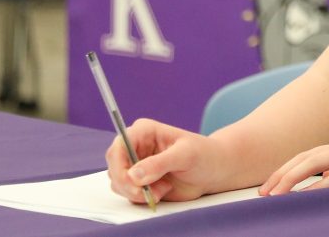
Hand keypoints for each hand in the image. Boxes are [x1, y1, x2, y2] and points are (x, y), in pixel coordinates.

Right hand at [104, 118, 222, 203]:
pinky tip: (161, 192)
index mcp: (144, 131)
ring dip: (137, 192)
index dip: (119, 166)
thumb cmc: (204, 155)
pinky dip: (140, 198)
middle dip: (128, 184)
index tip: (132, 182)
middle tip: (147, 194)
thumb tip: (133, 175)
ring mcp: (135, 164)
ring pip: (119, 182)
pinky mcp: (139, 181)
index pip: (119, 147)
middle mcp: (135, 146)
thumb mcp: (186, 155)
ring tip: (163, 189)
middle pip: (114, 167)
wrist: (214, 170)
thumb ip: (160, 164)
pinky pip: (127, 193)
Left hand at [259, 120, 328, 194]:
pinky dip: (317, 187)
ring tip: (273, 195)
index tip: (273, 184)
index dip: (290, 169)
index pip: (311, 155)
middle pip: (305, 158)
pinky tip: (304, 197)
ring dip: (290, 180)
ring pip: (314, 164)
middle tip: (262, 193)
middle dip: (281, 175)